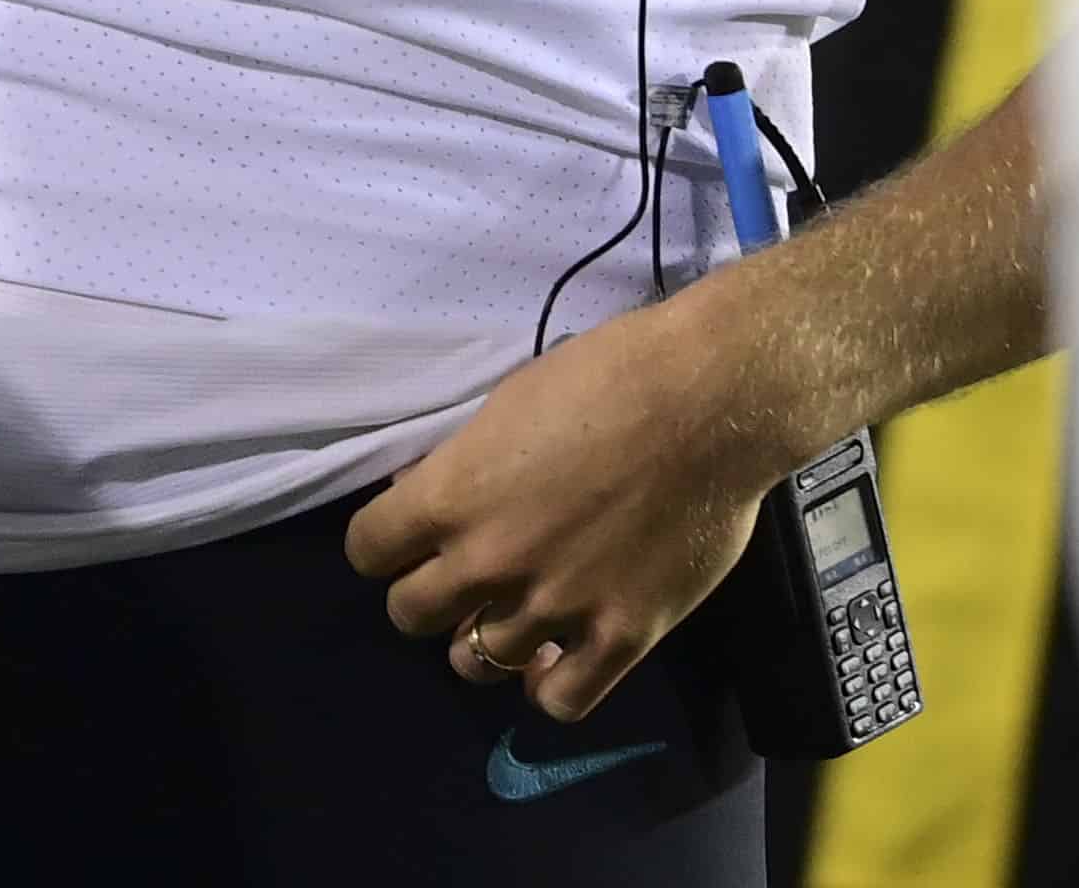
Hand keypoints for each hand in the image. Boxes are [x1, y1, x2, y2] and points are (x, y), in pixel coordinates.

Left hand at [347, 274, 797, 724]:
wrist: (711, 401)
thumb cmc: (609, 376)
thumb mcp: (508, 404)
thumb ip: (462, 467)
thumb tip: (425, 499)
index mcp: (452, 496)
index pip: (367, 550)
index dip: (385, 543)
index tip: (409, 536)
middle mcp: (489, 562)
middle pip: (410, 614)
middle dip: (428, 593)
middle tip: (463, 575)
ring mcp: (554, 608)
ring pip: (474, 664)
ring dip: (483, 641)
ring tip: (509, 619)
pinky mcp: (620, 639)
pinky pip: (560, 701)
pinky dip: (547, 685)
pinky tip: (556, 660)